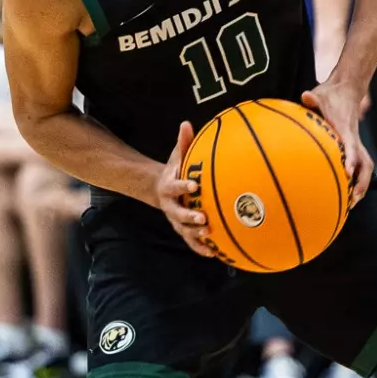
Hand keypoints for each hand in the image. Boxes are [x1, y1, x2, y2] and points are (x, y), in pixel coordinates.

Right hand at [155, 123, 223, 259]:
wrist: (160, 189)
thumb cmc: (176, 170)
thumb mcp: (177, 156)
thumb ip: (184, 143)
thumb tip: (186, 123)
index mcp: (169, 187)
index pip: (175, 187)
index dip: (183, 187)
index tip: (195, 185)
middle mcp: (171, 206)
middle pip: (178, 214)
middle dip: (190, 218)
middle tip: (204, 219)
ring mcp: (176, 220)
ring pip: (184, 231)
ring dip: (196, 236)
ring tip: (210, 238)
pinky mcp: (182, 230)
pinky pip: (192, 241)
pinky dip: (201, 248)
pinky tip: (216, 254)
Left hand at [301, 84, 372, 204]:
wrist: (346, 89)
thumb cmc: (331, 95)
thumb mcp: (321, 94)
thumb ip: (314, 98)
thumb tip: (305, 96)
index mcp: (345, 129)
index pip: (352, 146)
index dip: (350, 159)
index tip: (347, 173)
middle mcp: (354, 139)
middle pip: (365, 164)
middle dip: (361, 183)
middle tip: (352, 200)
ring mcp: (355, 143)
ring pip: (365, 167)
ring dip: (361, 185)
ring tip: (351, 203)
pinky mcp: (352, 145)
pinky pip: (358, 166)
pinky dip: (355, 180)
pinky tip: (344, 192)